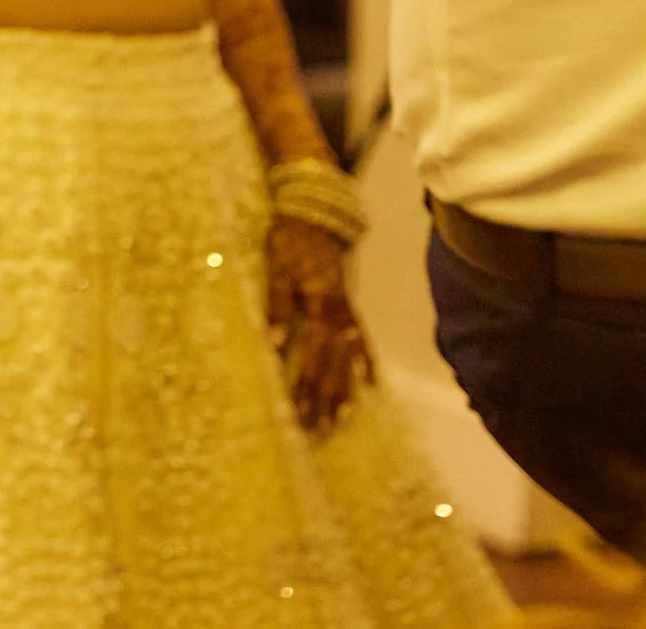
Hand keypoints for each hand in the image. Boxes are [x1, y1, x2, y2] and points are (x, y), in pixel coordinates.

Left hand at [267, 214, 370, 433]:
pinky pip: (362, 338)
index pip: (313, 355)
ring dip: (344, 389)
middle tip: (320, 429)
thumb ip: (277, 307)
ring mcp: (346, 311)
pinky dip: (366, 361)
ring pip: (347, 358)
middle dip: (326, 397)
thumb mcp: (277, 271)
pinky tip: (371, 384)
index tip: (300, 411)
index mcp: (318, 307)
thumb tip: (274, 345)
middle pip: (332, 364)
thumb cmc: (289, 244)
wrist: (314, 216)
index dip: (307, 384)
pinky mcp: (349, 305)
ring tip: (342, 419)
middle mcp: (337, 314)